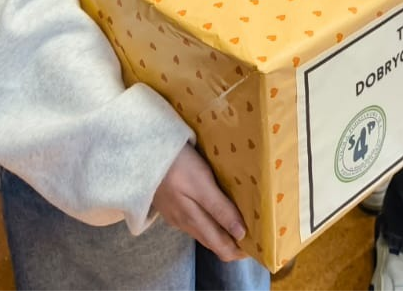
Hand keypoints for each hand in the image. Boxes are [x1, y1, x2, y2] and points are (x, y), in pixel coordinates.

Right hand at [151, 143, 246, 262]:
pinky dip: (211, 222)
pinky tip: (220, 212)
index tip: (259, 243)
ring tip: (244, 222)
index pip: (221, 247)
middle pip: (214, 242)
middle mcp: (185, 223)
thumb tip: (240, 233)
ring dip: (223, 232)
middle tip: (257, 233)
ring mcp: (177, 215)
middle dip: (235, 242)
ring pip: (205, 232)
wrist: (143, 152)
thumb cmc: (176, 163)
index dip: (239, 250)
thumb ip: (220, 208)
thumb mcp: (201, 183)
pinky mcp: (172, 206)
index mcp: (193, 220)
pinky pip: (196, 221)